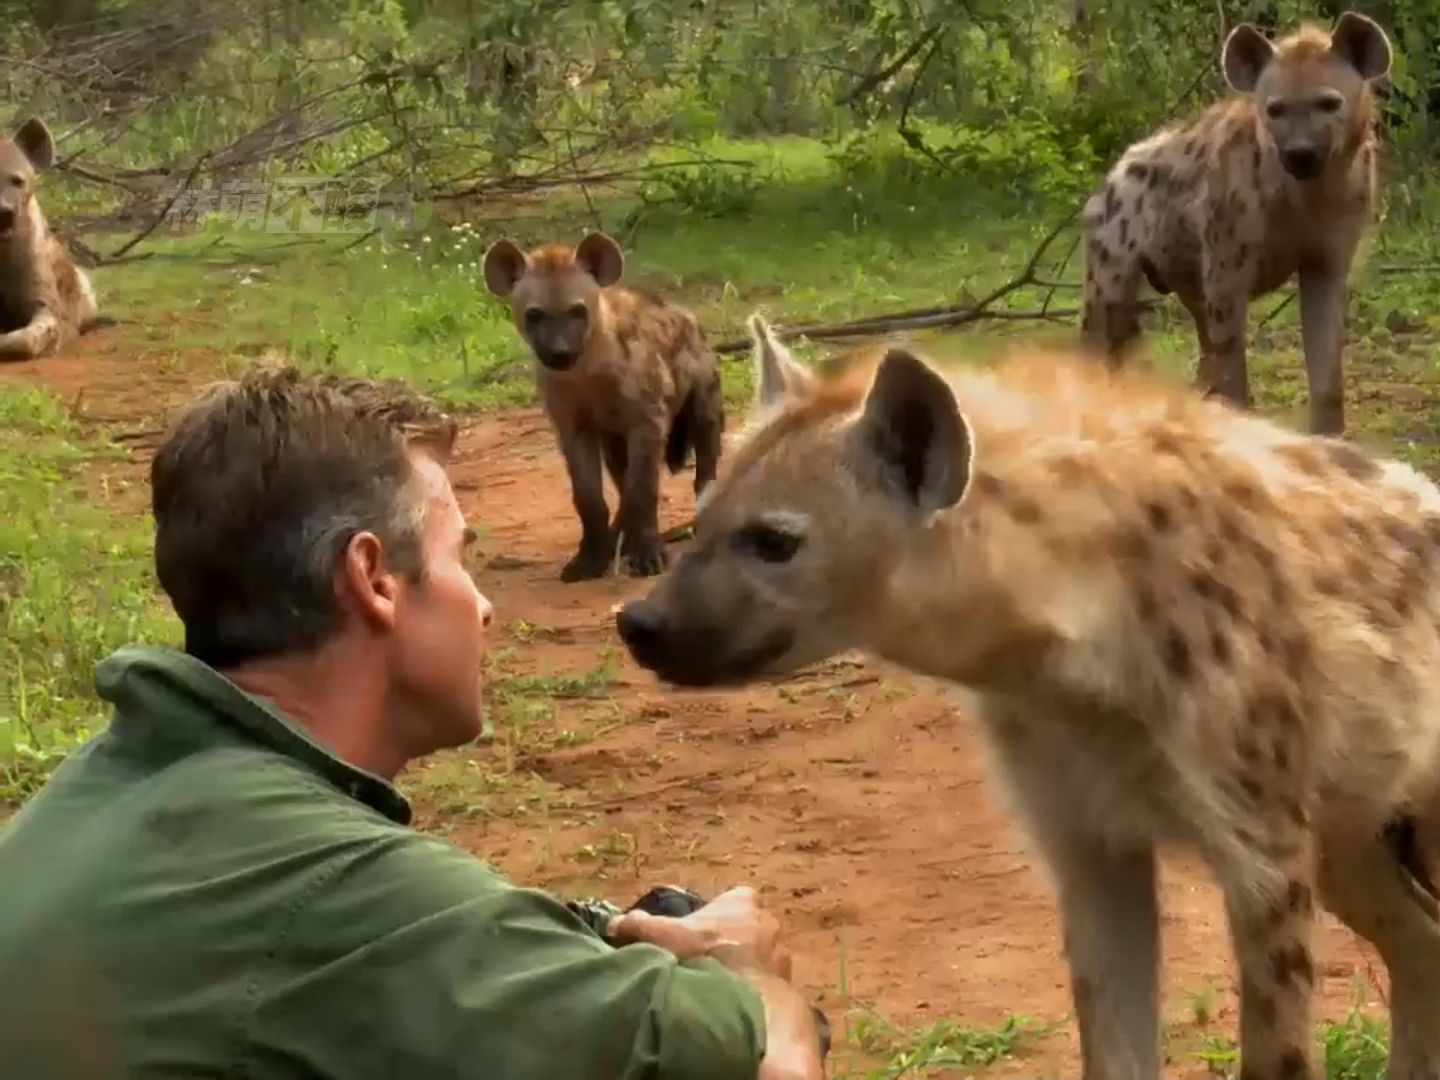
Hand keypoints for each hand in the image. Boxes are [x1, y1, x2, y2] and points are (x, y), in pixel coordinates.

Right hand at [605, 885, 792, 979]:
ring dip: (748, 967)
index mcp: (743, 903)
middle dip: (734, 941)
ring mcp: (781, 953)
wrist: (741, 995)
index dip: (719, 913)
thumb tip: (614, 924)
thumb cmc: (704, 953)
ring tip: (724, 985)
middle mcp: (768, 922)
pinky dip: (757, 990)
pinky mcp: (788, 982)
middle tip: (710, 960)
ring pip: (762, 956)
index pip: (736, 899)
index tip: (702, 930)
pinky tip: (739, 1003)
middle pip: (749, 928)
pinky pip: (770, 983)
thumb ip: (638, 925)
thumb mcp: (663, 935)